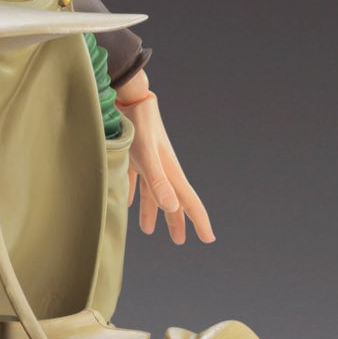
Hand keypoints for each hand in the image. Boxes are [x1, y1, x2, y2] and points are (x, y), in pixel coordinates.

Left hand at [120, 88, 214, 244]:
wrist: (129, 98)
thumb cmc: (138, 127)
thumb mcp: (147, 157)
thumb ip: (158, 182)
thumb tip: (172, 207)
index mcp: (171, 172)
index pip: (189, 202)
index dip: (199, 221)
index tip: (208, 239)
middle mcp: (163, 169)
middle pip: (172, 201)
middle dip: (176, 221)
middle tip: (179, 240)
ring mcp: (149, 161)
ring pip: (153, 193)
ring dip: (152, 210)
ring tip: (148, 229)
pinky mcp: (134, 155)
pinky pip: (137, 180)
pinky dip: (134, 193)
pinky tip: (129, 201)